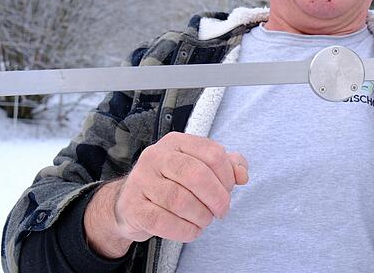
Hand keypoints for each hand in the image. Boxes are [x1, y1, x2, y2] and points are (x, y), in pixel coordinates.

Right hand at [84, 132, 248, 257]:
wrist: (131, 203)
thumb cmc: (172, 183)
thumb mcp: (199, 167)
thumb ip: (227, 166)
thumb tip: (243, 174)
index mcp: (176, 142)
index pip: (213, 153)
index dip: (227, 176)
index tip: (229, 191)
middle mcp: (155, 156)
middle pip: (196, 175)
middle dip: (216, 197)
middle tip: (222, 211)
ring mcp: (140, 180)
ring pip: (179, 200)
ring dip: (201, 216)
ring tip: (205, 220)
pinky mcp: (132, 206)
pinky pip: (163, 221)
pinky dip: (184, 230)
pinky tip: (191, 230)